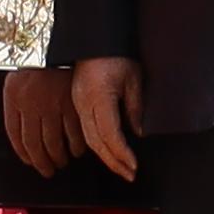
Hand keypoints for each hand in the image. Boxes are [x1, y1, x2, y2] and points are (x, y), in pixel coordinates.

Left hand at [0, 65, 75, 179]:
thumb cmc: (38, 65)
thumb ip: (17, 108)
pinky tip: (76, 150)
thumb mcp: (18, 82)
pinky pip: (74, 134)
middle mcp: (31, 102)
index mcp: (14, 96)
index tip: (30, 162)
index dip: (24, 154)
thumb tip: (22, 140)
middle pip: (34, 145)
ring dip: (59, 158)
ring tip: (62, 162)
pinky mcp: (73, 104)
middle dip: (41, 163)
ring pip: (54, 143)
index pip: (16, 136)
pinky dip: (76, 147)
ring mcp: (52, 104)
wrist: (61, 46)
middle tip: (48, 170)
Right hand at [67, 53, 144, 181]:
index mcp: (98, 97)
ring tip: (121, 168)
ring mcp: (78, 104)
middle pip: (96, 141)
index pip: (109, 134)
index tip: (134, 166)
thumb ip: (135, 108)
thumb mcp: (133, 79)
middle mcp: (84, 104)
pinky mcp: (77, 102)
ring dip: (105, 156)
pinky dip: (97, 145)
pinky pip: (84, 130)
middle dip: (114, 161)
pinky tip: (108, 152)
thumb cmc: (116, 55)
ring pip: (88, 139)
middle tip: (130, 175)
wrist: (93, 38)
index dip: (121, 153)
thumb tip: (137, 134)